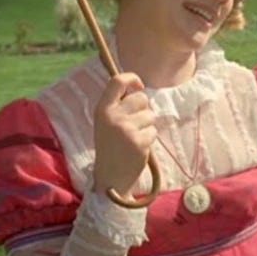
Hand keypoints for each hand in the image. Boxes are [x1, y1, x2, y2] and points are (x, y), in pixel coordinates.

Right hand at [93, 73, 156, 199]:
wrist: (110, 177)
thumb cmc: (111, 146)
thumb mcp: (106, 122)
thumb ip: (118, 105)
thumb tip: (137, 88)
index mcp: (102, 109)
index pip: (117, 81)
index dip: (132, 78)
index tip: (139, 85)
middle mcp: (113, 116)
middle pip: (142, 98)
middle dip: (143, 109)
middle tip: (134, 124)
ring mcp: (126, 129)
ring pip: (150, 115)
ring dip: (147, 126)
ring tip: (134, 138)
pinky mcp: (139, 142)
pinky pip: (154, 131)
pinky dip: (149, 138)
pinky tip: (138, 148)